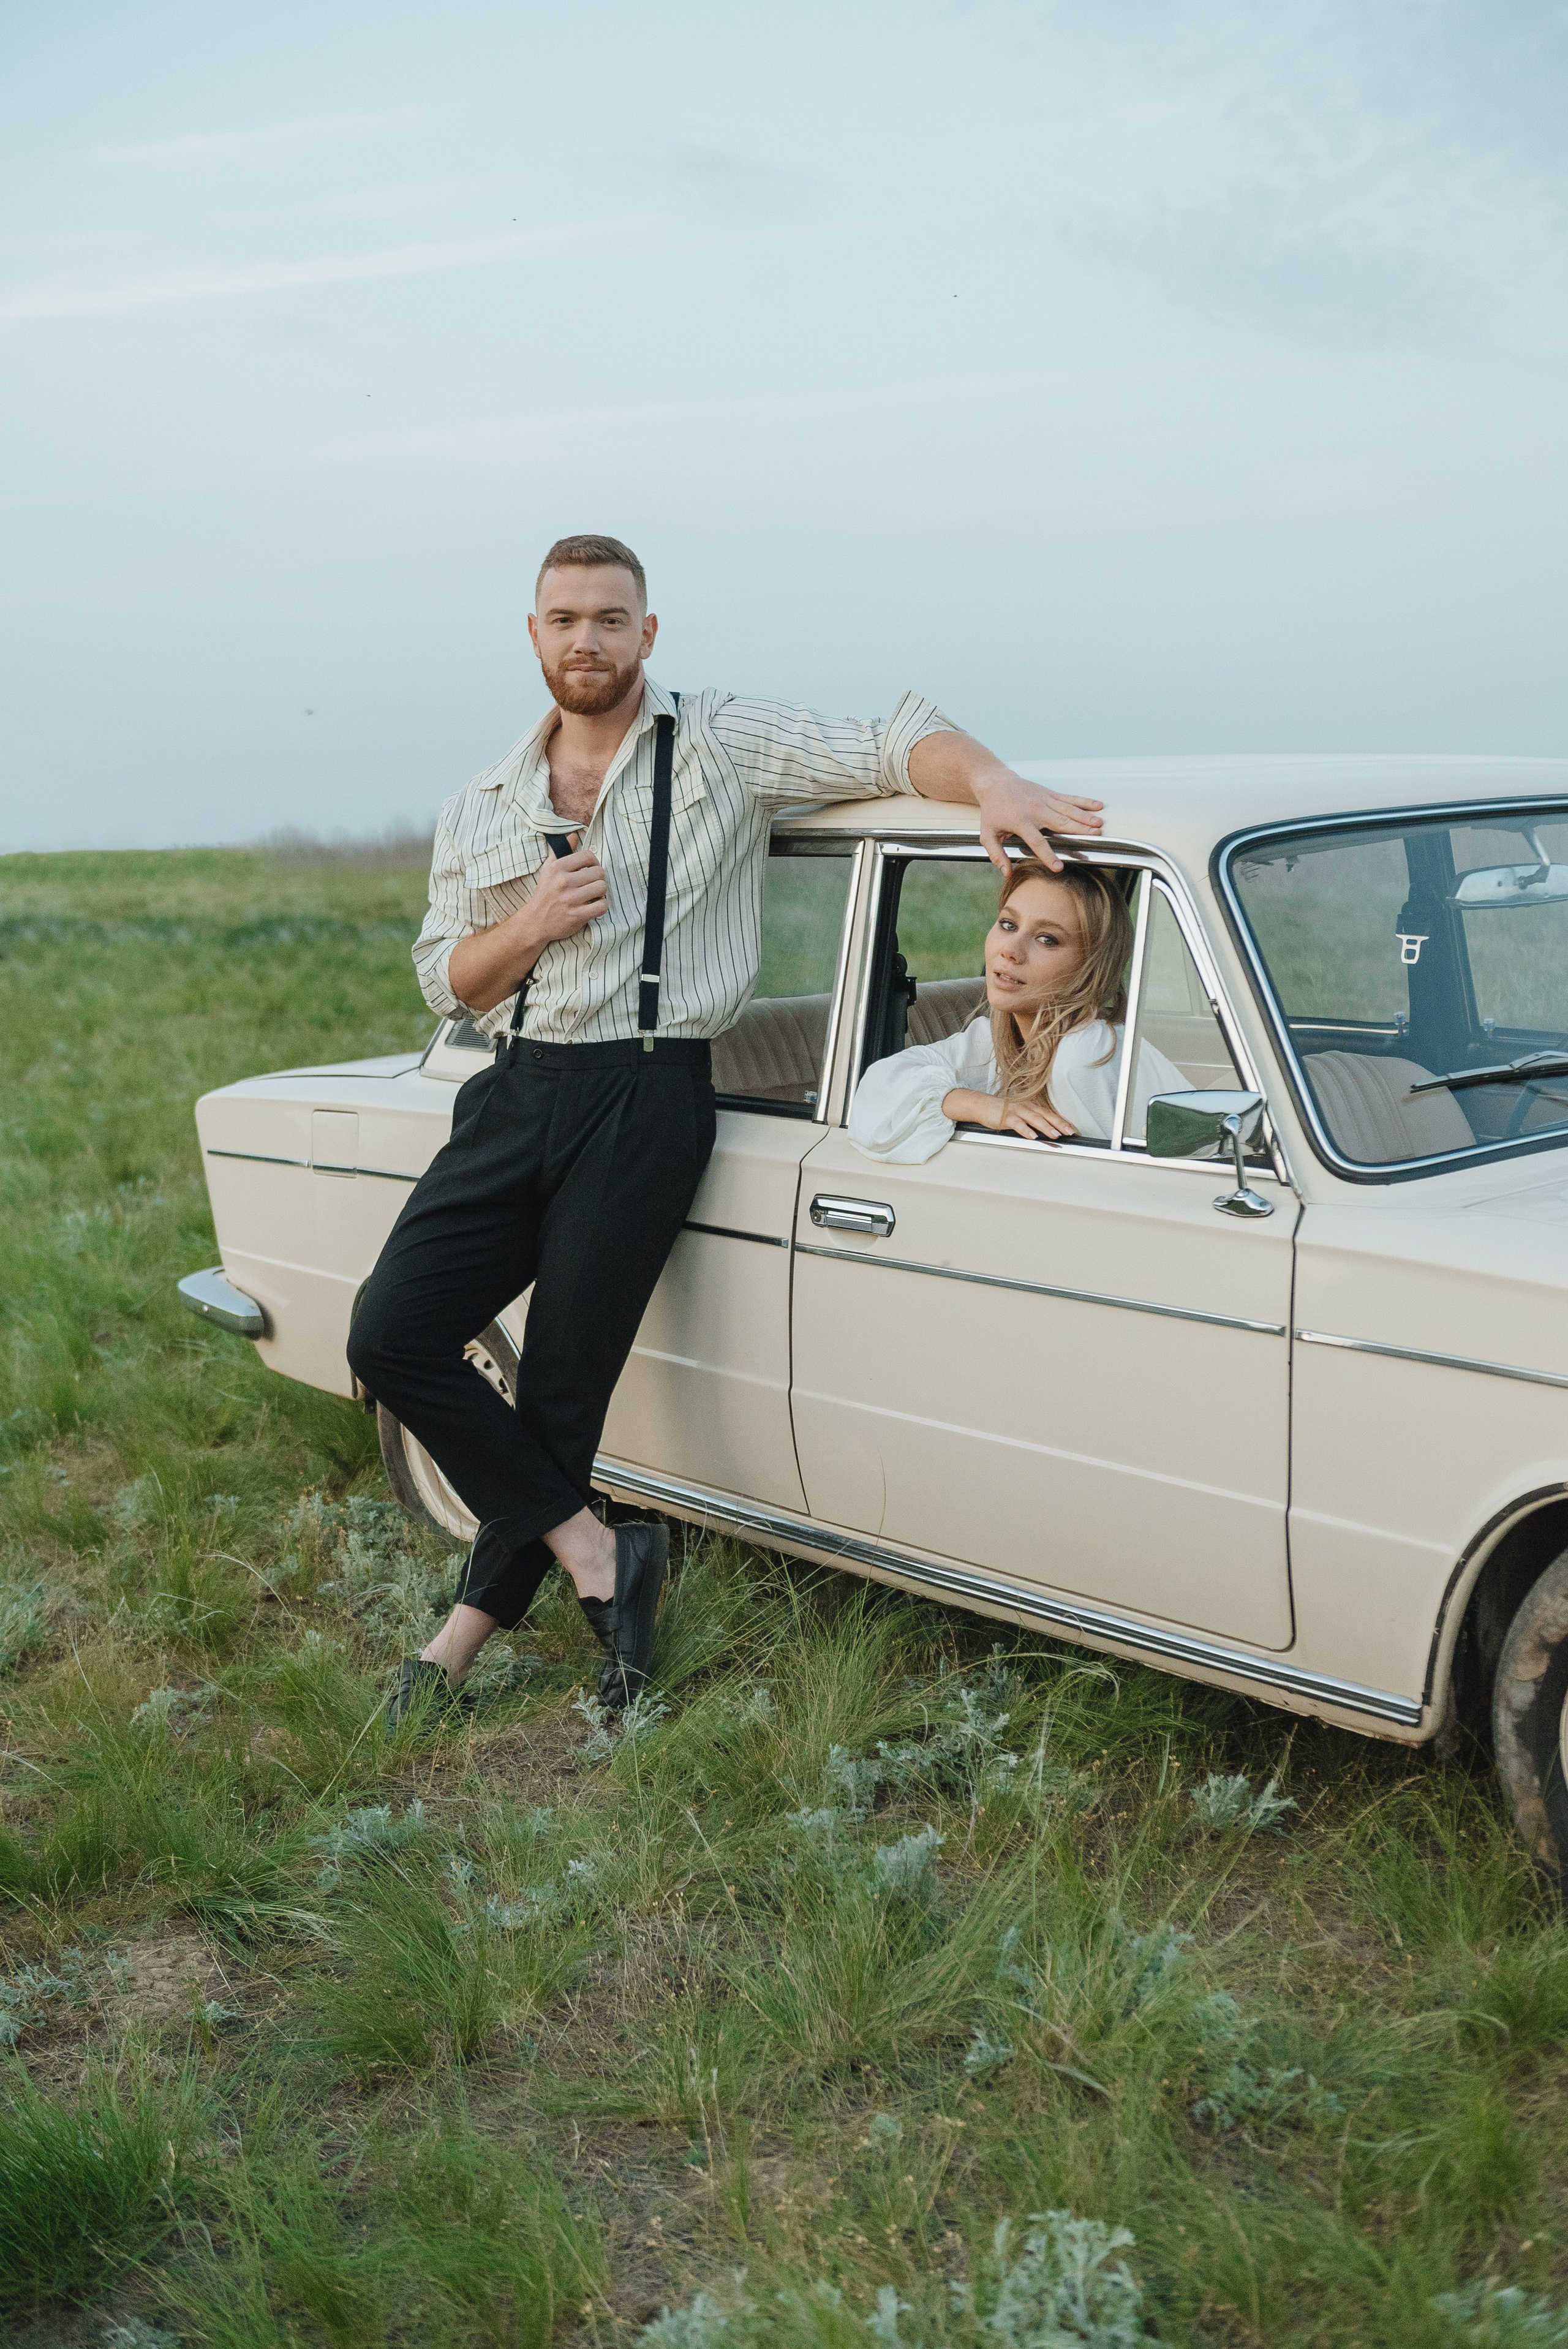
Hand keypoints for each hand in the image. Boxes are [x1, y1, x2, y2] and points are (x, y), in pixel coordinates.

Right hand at [525, 835, 607, 944]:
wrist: (535, 921)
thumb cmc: (545, 893)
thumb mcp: (548, 869)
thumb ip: (561, 851)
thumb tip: (574, 835)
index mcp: (558, 868)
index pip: (588, 856)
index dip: (594, 862)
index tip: (590, 869)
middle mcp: (564, 882)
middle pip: (599, 872)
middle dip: (598, 879)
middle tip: (592, 884)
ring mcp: (571, 899)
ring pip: (602, 888)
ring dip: (600, 893)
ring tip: (593, 895)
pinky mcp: (577, 915)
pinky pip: (602, 906)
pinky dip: (601, 906)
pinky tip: (593, 906)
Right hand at [941, 1086, 1075, 1141]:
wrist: (982, 1105)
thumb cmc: (1002, 1112)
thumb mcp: (1020, 1115)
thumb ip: (1033, 1122)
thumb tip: (1047, 1133)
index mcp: (1031, 1107)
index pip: (1050, 1114)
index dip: (1062, 1122)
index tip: (1073, 1130)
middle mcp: (1026, 1107)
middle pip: (1046, 1115)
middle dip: (1059, 1124)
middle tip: (1070, 1133)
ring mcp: (1016, 1111)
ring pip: (1034, 1119)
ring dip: (1046, 1127)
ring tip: (1056, 1135)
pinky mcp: (1006, 1117)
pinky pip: (1018, 1124)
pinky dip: (1026, 1130)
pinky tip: (1033, 1137)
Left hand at [971, 765, 1103, 874]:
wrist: (995, 783)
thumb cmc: (992, 810)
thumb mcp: (987, 834)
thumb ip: (996, 855)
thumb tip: (1006, 872)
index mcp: (1021, 822)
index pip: (1037, 841)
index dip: (1047, 855)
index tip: (1058, 867)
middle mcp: (1035, 810)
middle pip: (1060, 822)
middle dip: (1077, 830)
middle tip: (1094, 836)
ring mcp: (1044, 800)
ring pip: (1068, 810)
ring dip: (1084, 817)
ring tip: (1099, 824)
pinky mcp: (1049, 794)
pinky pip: (1069, 798)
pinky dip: (1084, 802)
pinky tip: (1097, 806)